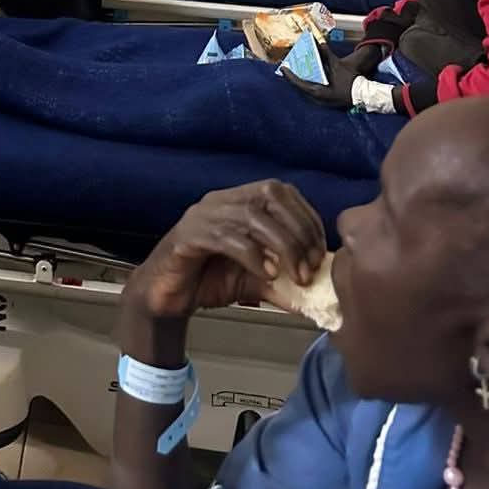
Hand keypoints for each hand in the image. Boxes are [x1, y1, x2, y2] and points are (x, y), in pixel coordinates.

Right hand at [124, 181, 325, 319]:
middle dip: (298, 231)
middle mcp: (221, 200)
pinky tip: (266, 274)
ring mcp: (203, 214)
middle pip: (269, 196)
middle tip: (311, 268)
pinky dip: (253, 255)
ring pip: (251, 215)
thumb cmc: (209, 280)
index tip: (321, 253)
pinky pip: (226, 237)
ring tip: (295, 276)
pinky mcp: (188, 235)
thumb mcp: (256, 281)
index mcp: (238, 201)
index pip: (281, 191)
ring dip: (282, 245)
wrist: (165, 296)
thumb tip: (322, 297)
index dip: (307, 218)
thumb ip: (286, 282)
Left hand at [281, 46, 381, 109]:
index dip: (289, 75)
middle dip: (293, 77)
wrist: (363, 94)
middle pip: (299, 88)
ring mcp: (321, 102)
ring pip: (305, 91)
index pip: (298, 83)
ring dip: (299, 81)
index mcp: (317, 91)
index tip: (282, 68)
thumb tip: (320, 44)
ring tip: (294, 72)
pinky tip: (306, 78)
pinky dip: (307, 85)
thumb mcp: (338, 65)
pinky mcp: (325, 102)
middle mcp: (317, 99)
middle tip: (287, 68)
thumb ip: (327, 54)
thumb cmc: (350, 81)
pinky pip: (311, 93)